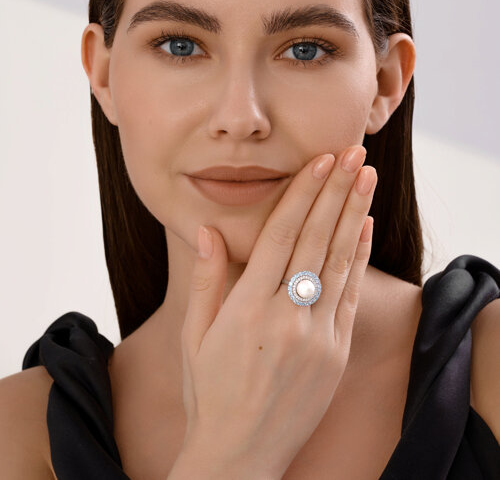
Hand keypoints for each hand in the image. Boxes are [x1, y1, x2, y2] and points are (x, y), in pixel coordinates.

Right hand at [180, 145, 376, 478]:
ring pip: (339, 262)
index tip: (320, 161)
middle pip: (315, 240)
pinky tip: (364, 228)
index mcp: (246, 310)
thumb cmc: (209, 392)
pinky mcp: (336, 354)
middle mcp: (285, 318)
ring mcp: (317, 337)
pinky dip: (359, 258)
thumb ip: (206, 280)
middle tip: (354, 152)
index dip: (302, 194)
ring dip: (355, 214)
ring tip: (367, 177)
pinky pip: (351, 296)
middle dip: (336, 191)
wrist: (240, 453)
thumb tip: (208, 231)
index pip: (280, 236)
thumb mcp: (194, 336)